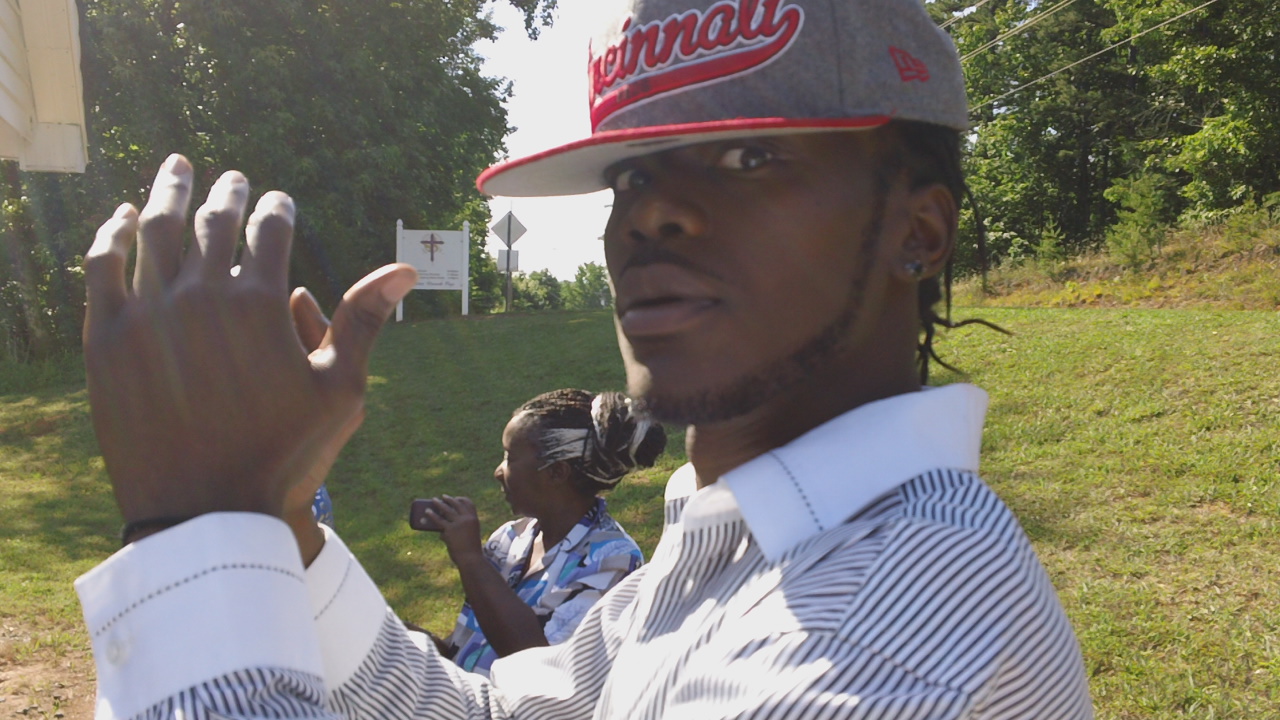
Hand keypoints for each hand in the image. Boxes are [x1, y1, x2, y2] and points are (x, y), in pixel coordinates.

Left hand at [83, 154, 415, 525]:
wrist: (206, 515)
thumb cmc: (286, 455)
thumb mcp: (342, 390)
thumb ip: (364, 320)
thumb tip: (404, 269)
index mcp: (259, 303)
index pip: (270, 229)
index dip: (278, 207)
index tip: (280, 199)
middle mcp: (199, 296)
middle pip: (211, 220)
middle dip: (225, 193)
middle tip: (230, 177)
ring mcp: (147, 315)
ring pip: (155, 232)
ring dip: (168, 192)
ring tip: (176, 170)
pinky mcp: (106, 340)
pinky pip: (103, 268)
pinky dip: (114, 234)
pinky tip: (124, 218)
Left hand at [422, 496, 482, 562]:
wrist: (470, 559)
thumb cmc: (470, 550)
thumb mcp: (469, 535)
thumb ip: (458, 530)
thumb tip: (441, 532)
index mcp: (474, 519)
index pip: (469, 503)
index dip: (461, 499)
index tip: (456, 498)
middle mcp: (467, 519)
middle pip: (456, 504)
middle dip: (449, 499)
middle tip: (442, 497)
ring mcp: (458, 524)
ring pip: (446, 510)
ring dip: (439, 504)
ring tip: (433, 500)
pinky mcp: (449, 530)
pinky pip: (438, 520)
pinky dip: (432, 515)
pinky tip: (427, 512)